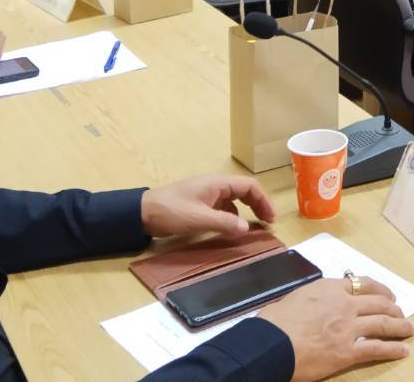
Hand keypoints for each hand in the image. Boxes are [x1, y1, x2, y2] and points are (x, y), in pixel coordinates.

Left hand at [140, 174, 276, 237]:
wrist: (142, 212)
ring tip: (253, 228)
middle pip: (244, 191)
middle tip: (268, 223)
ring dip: (246, 212)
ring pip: (234, 200)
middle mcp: (215, 185)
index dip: (264, 200)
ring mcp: (207, 194)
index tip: (271, 218)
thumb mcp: (199, 219)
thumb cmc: (171, 211)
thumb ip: (224, 223)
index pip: (249, 186)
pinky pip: (223, 208)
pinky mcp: (200, 204)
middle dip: (258, 205)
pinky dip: (232, 217)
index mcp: (218, 183)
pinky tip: (231, 230)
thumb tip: (247, 229)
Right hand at [257, 277, 413, 381]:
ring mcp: (348, 328)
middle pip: (377, 303)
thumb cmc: (275, 321)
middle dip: (393, 308)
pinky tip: (403, 350)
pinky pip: (376, 348)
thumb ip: (312, 298)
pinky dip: (393, 349)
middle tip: (400, 312)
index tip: (385, 294)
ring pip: (382, 324)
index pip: (361, 284)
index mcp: (330, 288)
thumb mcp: (296, 298)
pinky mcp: (348, 352)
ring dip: (400, 326)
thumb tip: (315, 303)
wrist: (271, 343)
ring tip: (410, 329)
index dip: (378, 289)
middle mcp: (344, 304)